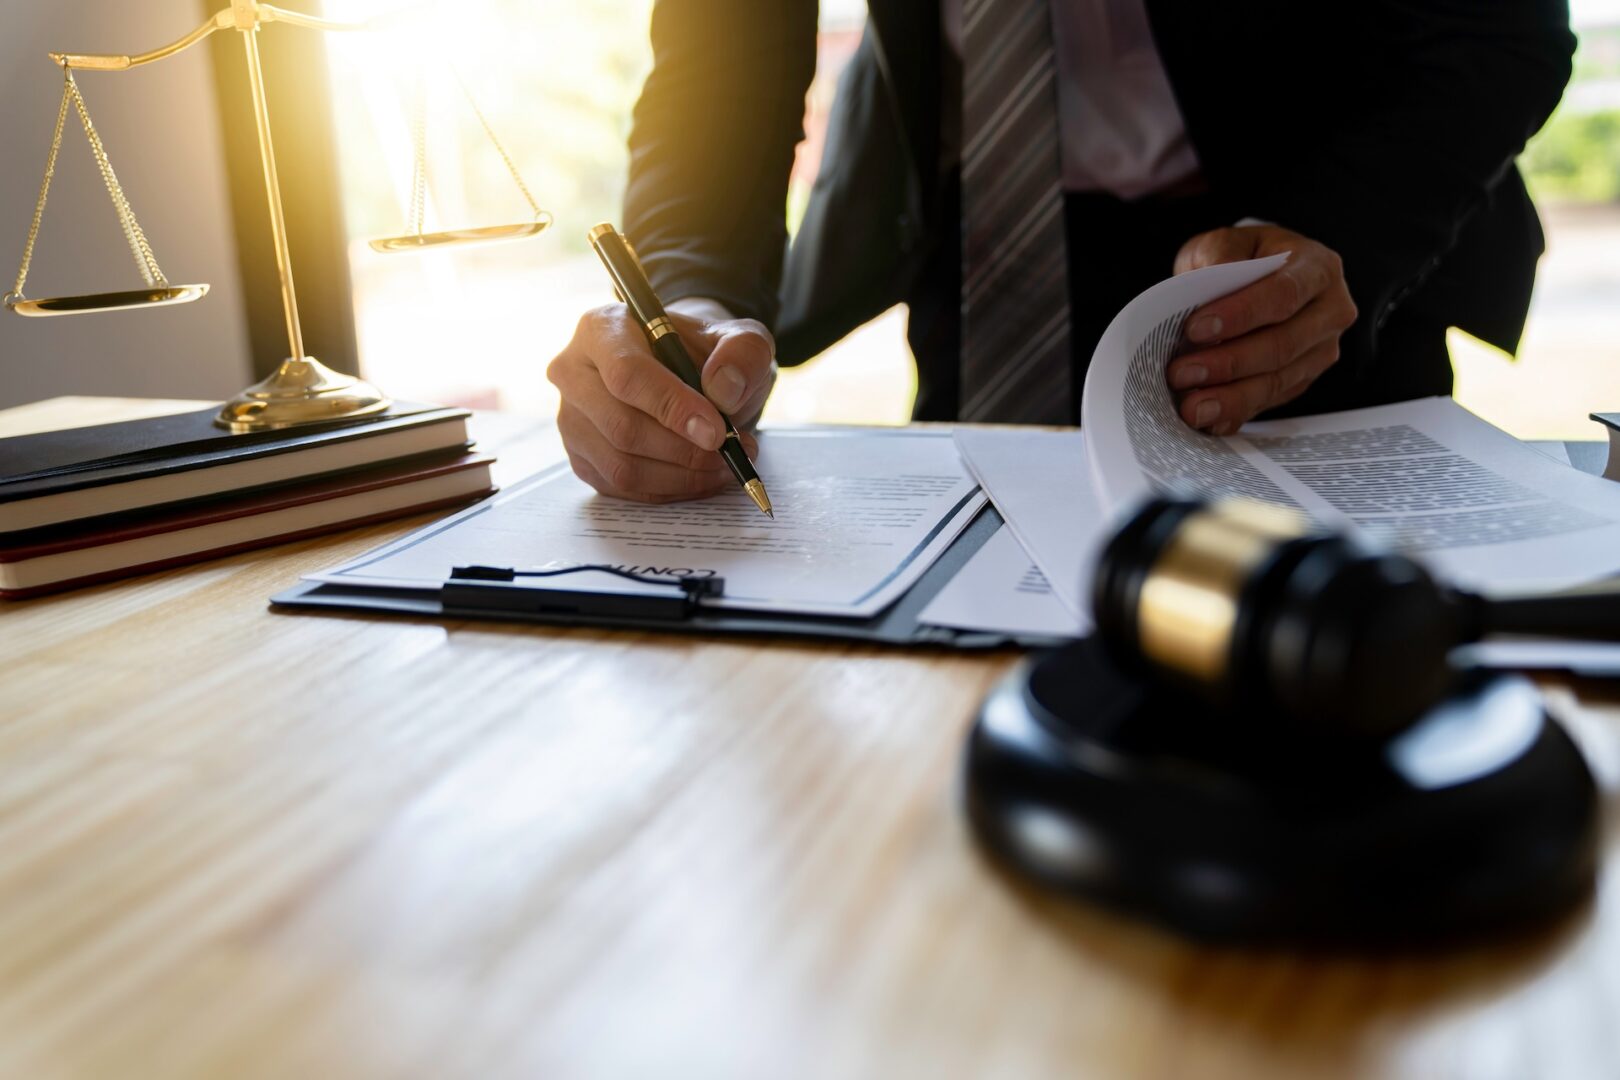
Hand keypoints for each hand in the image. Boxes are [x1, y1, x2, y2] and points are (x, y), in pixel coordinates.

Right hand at [546, 297, 776, 501]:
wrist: (692, 377)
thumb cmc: (709, 356)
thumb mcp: (741, 341)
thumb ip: (743, 354)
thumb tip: (724, 391)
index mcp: (603, 329)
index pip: (626, 374)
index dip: (672, 407)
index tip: (716, 432)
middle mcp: (574, 372)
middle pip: (620, 426)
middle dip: (683, 450)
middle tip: (729, 452)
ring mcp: (572, 418)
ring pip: (621, 465)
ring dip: (681, 476)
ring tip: (723, 465)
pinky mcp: (581, 457)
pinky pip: (622, 487)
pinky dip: (668, 490)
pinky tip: (700, 477)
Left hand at [1165, 225, 1357, 435]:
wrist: (1264, 277)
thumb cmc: (1245, 259)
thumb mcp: (1228, 243)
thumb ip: (1218, 255)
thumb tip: (1207, 280)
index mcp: (1317, 268)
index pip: (1283, 293)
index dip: (1240, 314)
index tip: (1196, 329)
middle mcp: (1330, 311)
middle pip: (1282, 345)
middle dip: (1228, 363)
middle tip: (1182, 373)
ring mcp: (1321, 350)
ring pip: (1278, 380)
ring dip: (1230, 397)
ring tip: (1191, 406)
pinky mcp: (1304, 379)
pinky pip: (1271, 401)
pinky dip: (1237, 412)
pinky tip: (1209, 421)